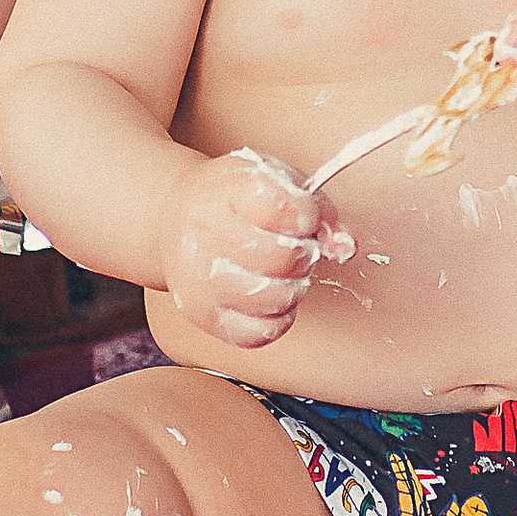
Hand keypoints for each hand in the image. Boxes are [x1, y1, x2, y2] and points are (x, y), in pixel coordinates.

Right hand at [166, 145, 350, 350]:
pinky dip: (278, 318)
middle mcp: (204, 233)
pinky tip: (271, 298)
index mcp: (224, 190)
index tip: (302, 216)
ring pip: (274, 298)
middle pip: (282, 259)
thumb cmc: (233, 198)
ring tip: (283, 273)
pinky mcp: (202, 316)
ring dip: (294, 287)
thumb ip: (318, 209)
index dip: (307, 215)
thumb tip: (345, 247)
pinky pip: (259, 334)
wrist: (172, 219)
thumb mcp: (273, 181)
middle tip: (297, 248)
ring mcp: (199, 278)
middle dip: (305, 255)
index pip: (282, 208)